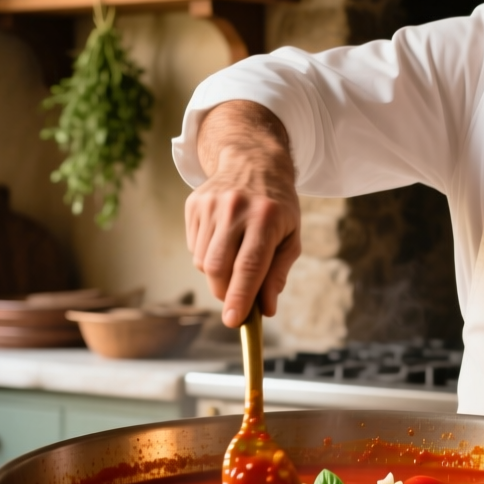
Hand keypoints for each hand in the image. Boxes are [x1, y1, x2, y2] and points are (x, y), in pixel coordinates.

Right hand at [186, 102, 302, 327]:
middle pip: (219, 267)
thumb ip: (278, 273)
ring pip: (203, 262)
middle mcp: (235, 209)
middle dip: (225, 292)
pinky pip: (194, 248)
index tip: (234, 322)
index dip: (240, 297)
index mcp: (266, 217)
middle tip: (236, 300)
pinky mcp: (193, 204)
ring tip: (234, 258)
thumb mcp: (290, 237)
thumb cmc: (278, 207)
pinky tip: (223, 240)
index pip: (249, 266)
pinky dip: (207, 256)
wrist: (253, 162)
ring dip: (217, 275)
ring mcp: (210, 205)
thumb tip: (266, 309)